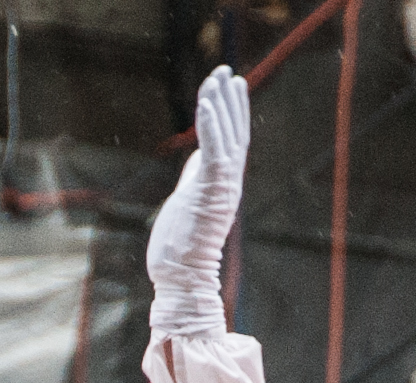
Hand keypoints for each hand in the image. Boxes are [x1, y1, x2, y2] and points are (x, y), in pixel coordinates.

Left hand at [148, 66, 250, 342]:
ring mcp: (222, 188)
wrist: (182, 278)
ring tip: (218, 78)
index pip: (232, 140)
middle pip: (235, 132)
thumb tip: (198, 157)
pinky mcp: (210, 192)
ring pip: (227, 137)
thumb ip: (197, 177)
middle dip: (231, 100)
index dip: (233, 111)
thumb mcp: (190, 200)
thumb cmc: (181, 248)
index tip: (232, 85)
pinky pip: (214, 152)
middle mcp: (228, 183)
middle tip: (228, 71)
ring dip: (222, 105)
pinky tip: (206, 104)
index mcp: (222, 185)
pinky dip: (211, 127)